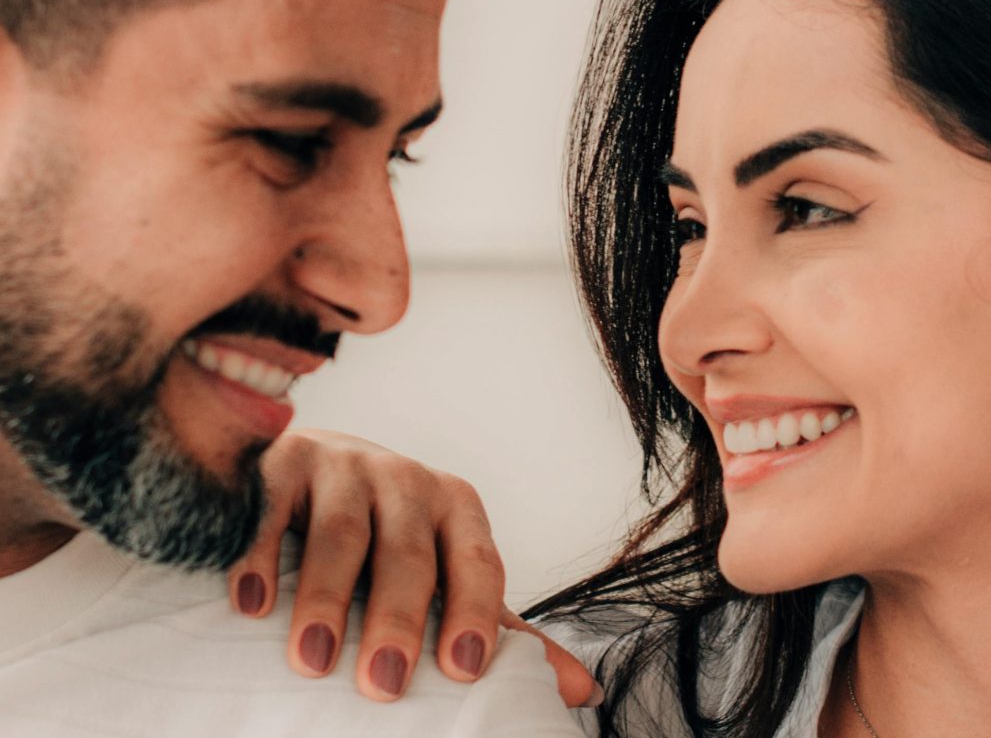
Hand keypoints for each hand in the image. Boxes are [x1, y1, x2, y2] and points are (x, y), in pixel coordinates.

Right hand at [226, 429, 599, 706]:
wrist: (319, 465)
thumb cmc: (389, 537)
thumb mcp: (446, 573)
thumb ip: (497, 627)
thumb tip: (581, 688)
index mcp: (454, 507)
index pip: (475, 560)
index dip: (473, 613)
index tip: (462, 672)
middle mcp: (404, 479)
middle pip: (407, 551)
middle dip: (397, 617)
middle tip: (383, 683)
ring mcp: (343, 465)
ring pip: (342, 530)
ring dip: (325, 595)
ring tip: (312, 657)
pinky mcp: (284, 461)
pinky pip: (273, 506)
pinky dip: (260, 551)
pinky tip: (250, 602)